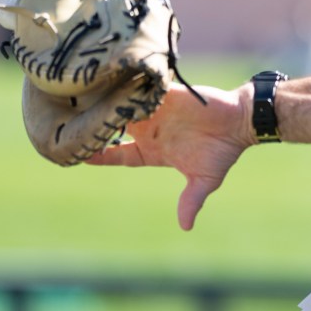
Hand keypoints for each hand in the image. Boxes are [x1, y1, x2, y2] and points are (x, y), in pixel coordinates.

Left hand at [86, 83, 256, 230]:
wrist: (240, 120)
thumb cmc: (222, 151)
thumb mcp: (205, 180)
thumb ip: (191, 200)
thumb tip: (186, 227)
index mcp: (152, 150)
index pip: (116, 154)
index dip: (98, 155)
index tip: (76, 156)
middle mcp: (149, 129)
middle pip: (111, 127)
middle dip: (93, 127)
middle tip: (70, 126)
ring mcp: (155, 109)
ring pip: (121, 105)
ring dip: (106, 104)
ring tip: (82, 102)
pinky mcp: (165, 92)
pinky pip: (140, 87)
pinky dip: (127, 86)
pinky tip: (110, 83)